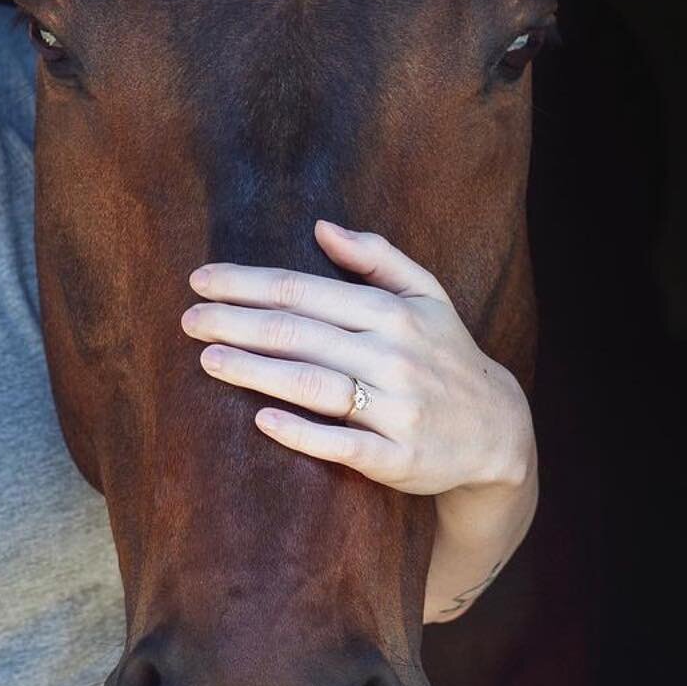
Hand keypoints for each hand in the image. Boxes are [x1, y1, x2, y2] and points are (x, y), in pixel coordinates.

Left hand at [179, 218, 533, 497]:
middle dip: (236, 322)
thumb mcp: (427, 296)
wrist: (499, 430)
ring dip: (254, 370)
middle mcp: (394, 355)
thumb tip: (320, 227)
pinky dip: (301, 432)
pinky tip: (261, 419)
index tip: (200, 280)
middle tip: (187, 319)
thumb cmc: (446, 355)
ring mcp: (396, 408)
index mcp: (392, 312)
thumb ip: (376, 257)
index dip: (247, 283)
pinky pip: (342, 443)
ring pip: (312, 384)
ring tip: (207, 359)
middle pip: (298, 333)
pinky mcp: (398, 458)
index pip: (304, 291)